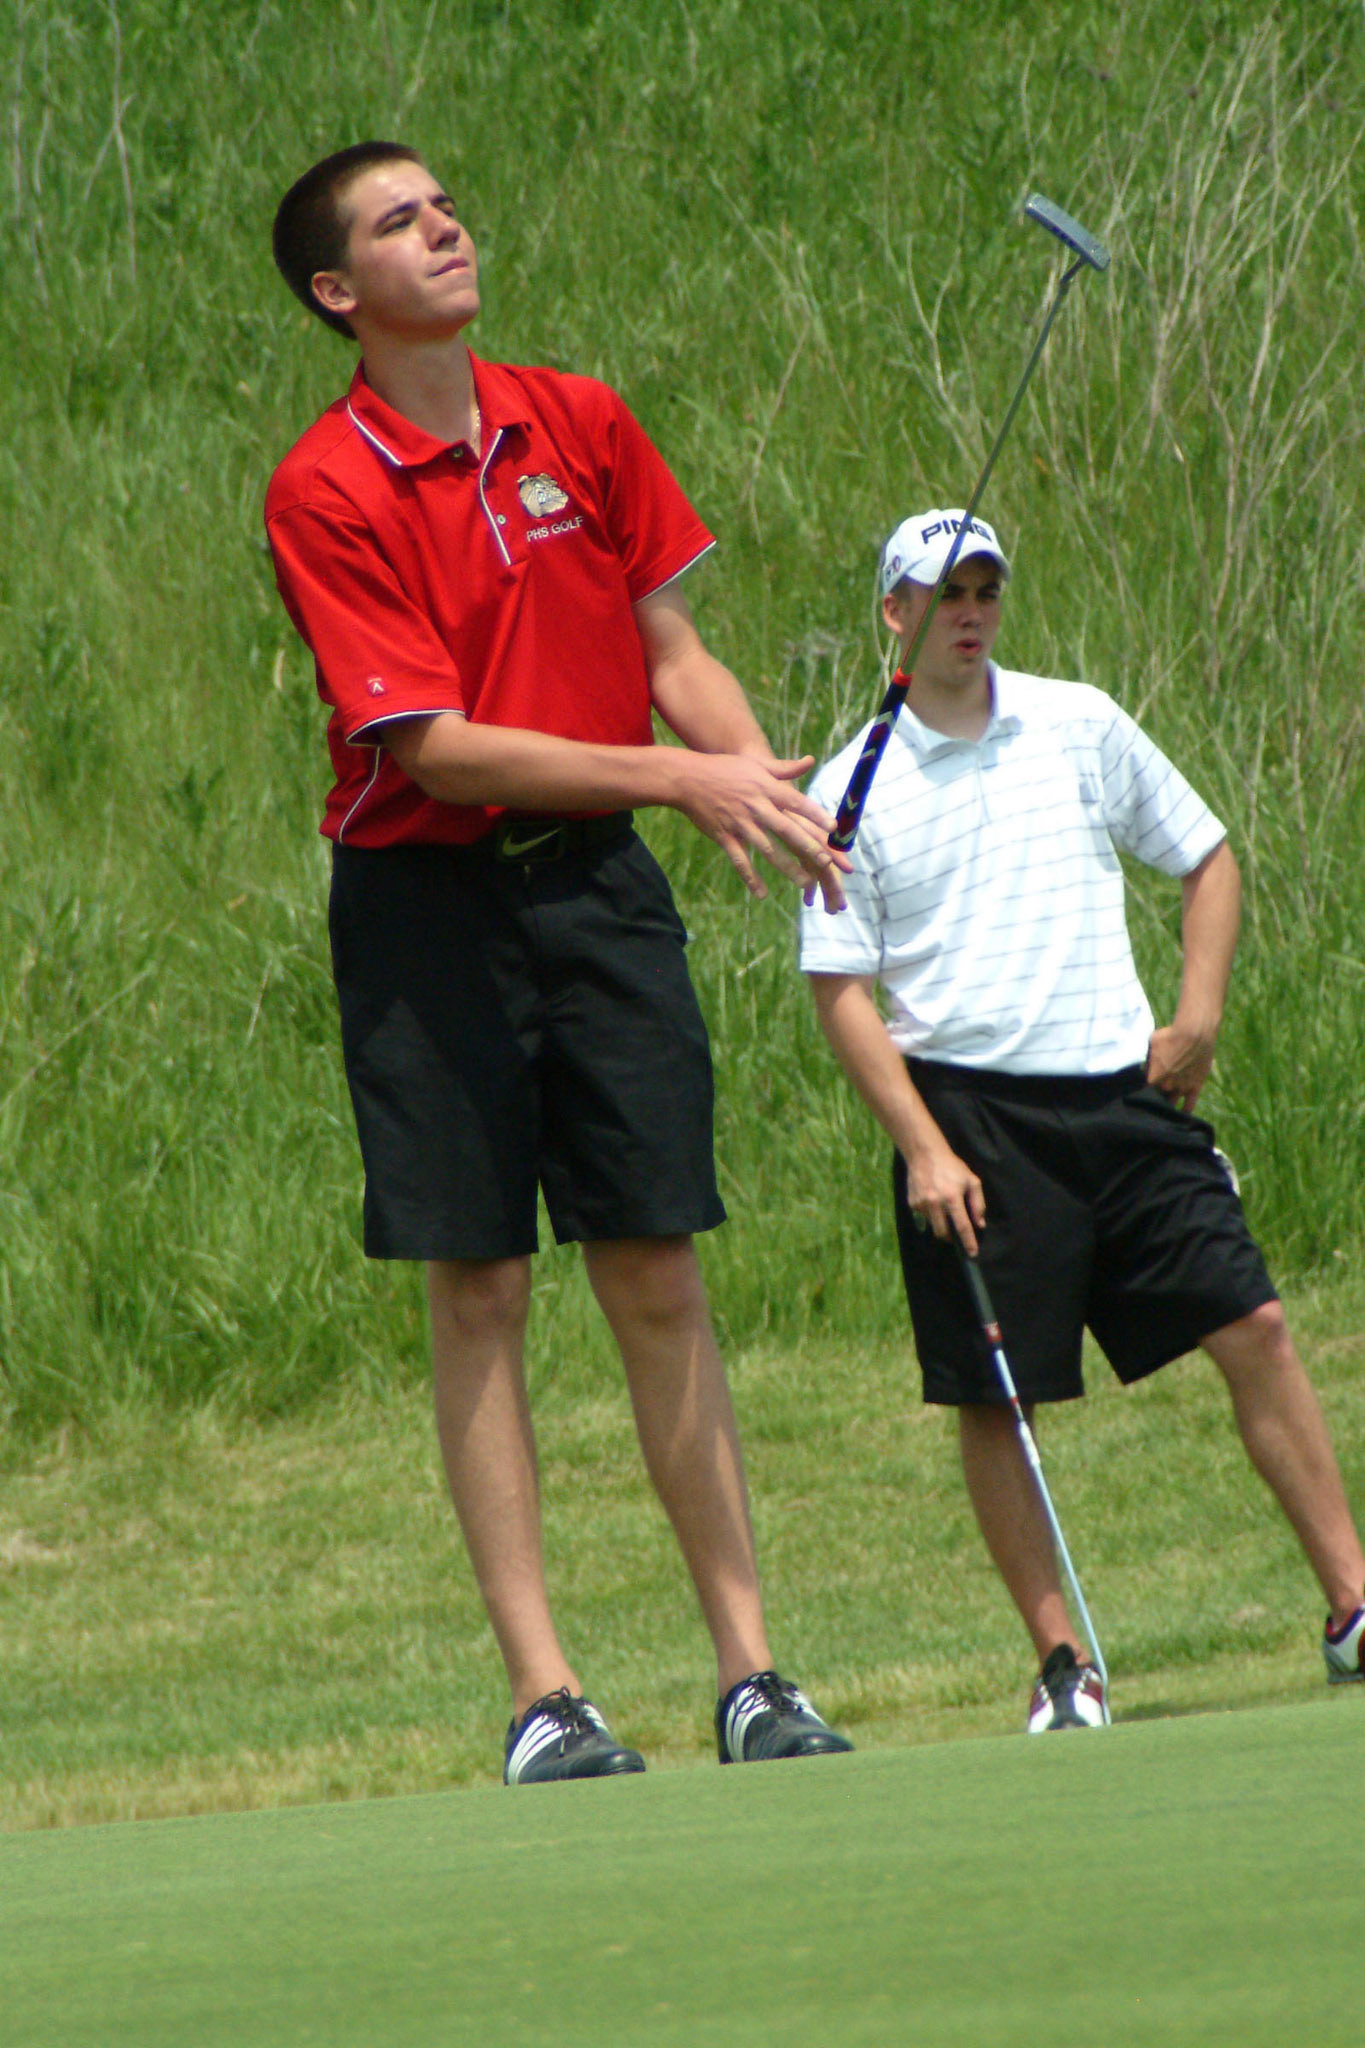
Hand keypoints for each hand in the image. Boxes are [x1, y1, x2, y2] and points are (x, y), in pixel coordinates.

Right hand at [674, 752, 850, 910]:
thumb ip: (784, 768)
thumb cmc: (725, 769)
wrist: (687, 778)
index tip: (833, 828)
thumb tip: (810, 761)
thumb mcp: (756, 764)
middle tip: (826, 863)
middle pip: (786, 829)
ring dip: (786, 867)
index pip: (796, 802)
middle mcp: (755, 806)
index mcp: (766, 788)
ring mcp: (739, 823)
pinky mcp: (723, 836)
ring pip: (767, 849)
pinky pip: (740, 860)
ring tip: (805, 882)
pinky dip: (750, 877)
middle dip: (807, 846)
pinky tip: (762, 893)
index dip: (815, 815)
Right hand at [905, 1143, 986, 1256]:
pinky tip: (932, 1199)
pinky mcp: (913, 1204)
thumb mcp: (971, 1180)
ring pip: (933, 1225)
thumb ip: (978, 1203)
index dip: (968, 1242)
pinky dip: (930, 1213)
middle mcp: (935, 1203)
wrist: (925, 1155)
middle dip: (951, 1237)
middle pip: (943, 1233)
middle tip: (955, 1230)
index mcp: (952, 1198)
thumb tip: (979, 1224)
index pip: (962, 1226)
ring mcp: (922, 1204)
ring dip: (940, 1222)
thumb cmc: (952, 1167)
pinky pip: (924, 1216)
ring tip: (942, 1206)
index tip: (973, 1254)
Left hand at [1146, 1016, 1217, 1110]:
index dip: (1141, 1090)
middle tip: (1151, 1097)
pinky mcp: (1195, 1087)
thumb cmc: (1170, 1035)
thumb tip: (1144, 1065)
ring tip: (1163, 1110)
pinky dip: (1185, 1112)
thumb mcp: (1152, 1043)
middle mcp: (1166, 1086)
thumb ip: (1147, 1056)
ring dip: (1167, 1105)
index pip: (1143, 1090)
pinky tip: (1181, 1117)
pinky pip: (1189, 1105)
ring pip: (1171, 1103)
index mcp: (1152, 1077)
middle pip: (1157, 1097)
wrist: (1195, 1034)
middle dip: (1153, 1097)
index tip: (1139, 1091)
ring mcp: (1181, 1088)